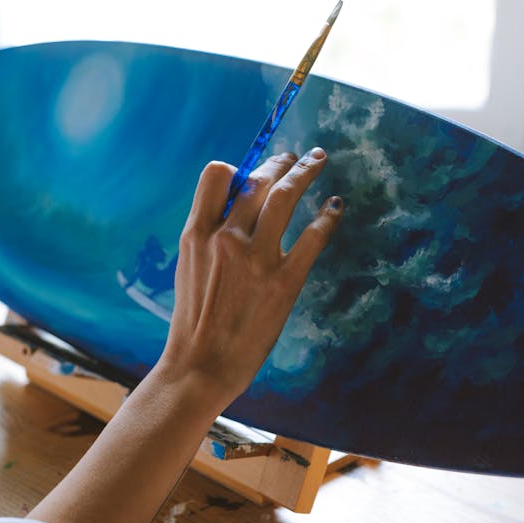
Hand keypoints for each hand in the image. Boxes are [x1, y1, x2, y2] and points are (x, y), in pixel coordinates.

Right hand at [155, 147, 342, 410]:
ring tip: (316, 160)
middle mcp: (226, 237)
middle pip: (258, 179)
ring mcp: (257, 258)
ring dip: (304, 172)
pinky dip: (327, 216)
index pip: (217, 175)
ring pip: (285, 195)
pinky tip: (335, 206)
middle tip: (294, 158)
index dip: (238, 168)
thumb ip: (208, 236)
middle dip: (279, 162)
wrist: (201, 365)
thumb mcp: (188, 267)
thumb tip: (233, 210)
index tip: (252, 172)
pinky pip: (313, 237)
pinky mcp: (284, 280)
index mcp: (197, 233)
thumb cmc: (194, 321)